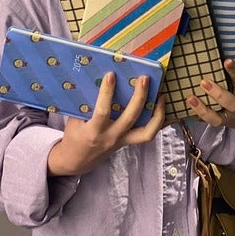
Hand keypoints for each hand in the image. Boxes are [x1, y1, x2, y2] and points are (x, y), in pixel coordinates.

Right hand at [47, 72, 164, 176]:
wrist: (78, 160)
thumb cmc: (74, 136)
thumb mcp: (75, 120)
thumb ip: (85, 104)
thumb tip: (96, 80)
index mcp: (94, 131)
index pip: (102, 111)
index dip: (107, 93)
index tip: (111, 75)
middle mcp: (111, 137)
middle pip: (130, 118)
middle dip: (139, 97)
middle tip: (143, 79)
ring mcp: (122, 141)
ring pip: (146, 132)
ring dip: (157, 113)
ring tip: (160, 95)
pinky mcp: (128, 143)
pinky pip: (148, 134)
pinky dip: (157, 121)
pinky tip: (160, 107)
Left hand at [186, 59, 234, 130]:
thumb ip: (232, 74)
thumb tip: (212, 55)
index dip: (234, 71)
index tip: (227, 61)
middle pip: (229, 102)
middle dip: (216, 93)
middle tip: (204, 82)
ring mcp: (228, 118)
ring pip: (216, 118)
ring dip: (202, 109)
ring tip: (190, 98)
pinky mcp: (219, 124)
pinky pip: (206, 122)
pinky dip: (195, 117)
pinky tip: (184, 110)